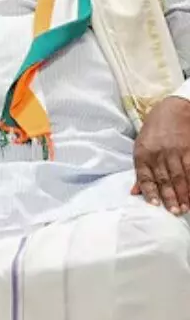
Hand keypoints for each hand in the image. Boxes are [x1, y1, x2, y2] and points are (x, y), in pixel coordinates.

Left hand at [131, 95, 189, 213]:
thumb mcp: (141, 145)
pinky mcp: (189, 148)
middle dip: (169, 197)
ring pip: (179, 176)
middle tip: (175, 212)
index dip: (151, 192)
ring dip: (183, 193)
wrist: (174, 107)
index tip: (156, 205)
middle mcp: (158, 154)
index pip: (146, 177)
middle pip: (164, 179)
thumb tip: (134, 192)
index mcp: (142, 154)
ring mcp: (175, 151)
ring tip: (185, 207)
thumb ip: (141, 170)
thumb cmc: (155, 129)